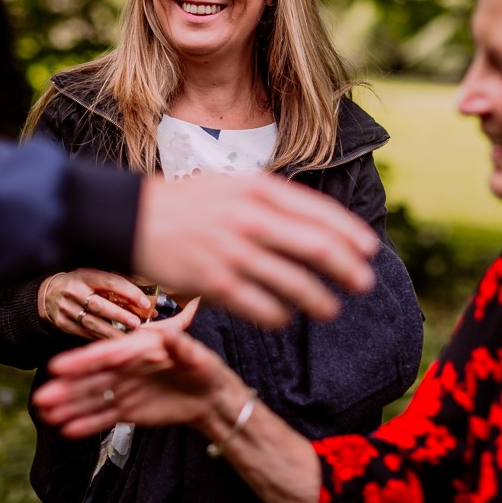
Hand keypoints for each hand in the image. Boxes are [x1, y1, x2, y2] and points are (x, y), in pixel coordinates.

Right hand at [32, 322, 226, 438]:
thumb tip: (168, 335)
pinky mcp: (129, 410)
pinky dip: (87, 423)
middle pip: (91, 378)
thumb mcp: (197, 356)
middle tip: (42, 397)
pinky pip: (105, 417)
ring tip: (47, 414)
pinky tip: (68, 428)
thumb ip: (180, 346)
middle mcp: (126, 369)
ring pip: (93, 398)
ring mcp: (125, 390)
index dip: (82, 361)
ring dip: (70, 406)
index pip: (106, 355)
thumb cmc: (205, 368)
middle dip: (67, 388)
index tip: (59, 367)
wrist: (211, 396)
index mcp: (137, 350)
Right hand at [39, 268, 152, 338]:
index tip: (145, 302)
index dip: (129, 292)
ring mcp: (67, 309)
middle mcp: (74, 291)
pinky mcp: (63, 324)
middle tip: (137, 323)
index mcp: (85, 275)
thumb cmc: (79, 284)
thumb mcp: (92, 276)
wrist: (48, 294)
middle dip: (120, 316)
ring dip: (113, 332)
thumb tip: (145, 300)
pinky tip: (115, 342)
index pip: (110, 282)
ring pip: (92, 323)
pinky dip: (101, 338)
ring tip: (130, 337)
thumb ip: (115, 284)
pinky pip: (85, 333)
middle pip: (100, 306)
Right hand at [132, 173, 377, 327]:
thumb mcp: (234, 185)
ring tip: (330, 310)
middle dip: (347, 269)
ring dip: (320, 301)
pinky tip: (284, 317)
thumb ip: (274, 201)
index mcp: (258, 189)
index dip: (350, 234)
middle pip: (316, 248)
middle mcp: (249, 218)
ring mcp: (233, 252)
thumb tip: (321, 225)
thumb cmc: (188, 203)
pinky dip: (280, 316)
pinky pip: (263, 308)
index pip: (319, 212)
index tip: (369, 250)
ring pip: (295, 283)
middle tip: (363, 283)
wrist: (131, 219)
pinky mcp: (215, 284)